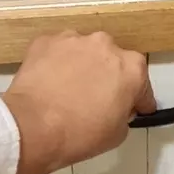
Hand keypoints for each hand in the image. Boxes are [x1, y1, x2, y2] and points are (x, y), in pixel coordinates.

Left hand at [1, 32, 155, 173]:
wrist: (31, 128)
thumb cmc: (79, 134)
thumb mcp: (118, 134)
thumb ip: (125, 112)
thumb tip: (117, 106)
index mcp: (132, 67)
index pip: (142, 85)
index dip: (138, 100)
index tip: (132, 110)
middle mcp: (106, 44)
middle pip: (113, 61)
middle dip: (108, 77)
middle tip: (95, 100)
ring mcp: (74, 39)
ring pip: (84, 52)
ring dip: (82, 66)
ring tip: (67, 90)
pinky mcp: (46, 41)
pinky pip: (57, 51)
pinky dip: (56, 63)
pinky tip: (49, 83)